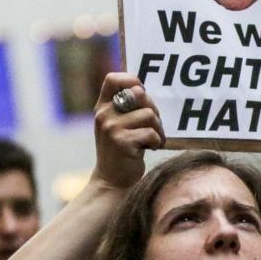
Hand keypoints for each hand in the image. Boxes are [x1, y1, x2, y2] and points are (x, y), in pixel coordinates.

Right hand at [91, 73, 164, 189]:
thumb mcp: (117, 124)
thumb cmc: (122, 149)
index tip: (142, 92)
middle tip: (152, 124)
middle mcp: (104, 115)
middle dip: (153, 109)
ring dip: (158, 128)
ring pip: (149, 114)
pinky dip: (156, 141)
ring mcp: (111, 128)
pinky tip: (150, 148)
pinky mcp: (122, 142)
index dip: (131, 79)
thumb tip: (145, 90)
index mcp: (102, 107)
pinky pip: (151, 133)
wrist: (112, 180)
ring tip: (152, 140)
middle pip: (139, 94)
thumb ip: (127, 107)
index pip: (113, 79)